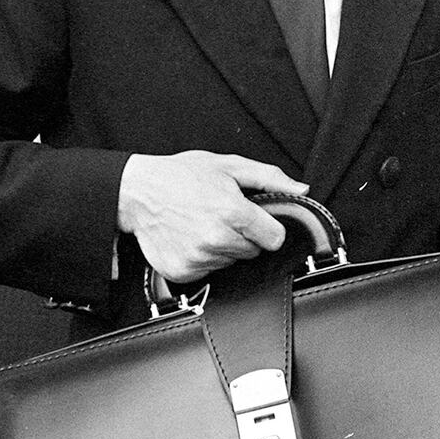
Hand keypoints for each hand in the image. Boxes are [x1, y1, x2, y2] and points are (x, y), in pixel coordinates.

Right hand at [117, 150, 308, 281]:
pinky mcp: (183, 272)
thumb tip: (301, 191)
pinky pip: (208, 271)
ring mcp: (198, 258)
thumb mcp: (229, 166)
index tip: (254, 219)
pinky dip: (202, 258)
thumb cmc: (181, 175)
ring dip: (222, 247)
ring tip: (201, 224)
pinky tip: (189, 238)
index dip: (267, 227)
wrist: (137, 192)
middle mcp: (216, 239)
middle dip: (243, 235)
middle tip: (220, 215)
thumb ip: (270, 178)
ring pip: (231, 261)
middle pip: (253, 251)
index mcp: (232, 212)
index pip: (274, 238)